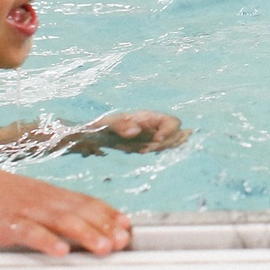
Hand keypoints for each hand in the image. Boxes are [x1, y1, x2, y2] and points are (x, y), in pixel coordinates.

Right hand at [0, 165, 131, 256]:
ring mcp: (26, 211)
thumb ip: (56, 208)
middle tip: (123, 241)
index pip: (87, 202)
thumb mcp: (31, 197)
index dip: (109, 215)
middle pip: (81, 213)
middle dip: (105, 227)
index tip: (127, 228)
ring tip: (103, 248)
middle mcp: (44, 201)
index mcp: (51, 194)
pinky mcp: (7, 225)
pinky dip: (46, 241)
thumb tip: (82, 223)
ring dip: (86, 234)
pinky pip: (30, 233)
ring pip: (62, 222)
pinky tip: (60, 251)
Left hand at [70, 110, 189, 154]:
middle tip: (145, 149)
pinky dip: (157, 152)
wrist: (94, 136)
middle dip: (165, 143)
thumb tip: (136, 131)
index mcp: (150, 117)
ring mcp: (153, 137)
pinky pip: (161, 149)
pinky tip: (142, 151)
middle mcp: (155, 127)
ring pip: (170, 144)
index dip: (170, 131)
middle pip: (175, 135)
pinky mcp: (148, 147)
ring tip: (141, 150)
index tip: (157, 140)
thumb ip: (120, 125)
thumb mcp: (108, 123)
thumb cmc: (101, 126)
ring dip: (160, 149)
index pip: (172, 122)